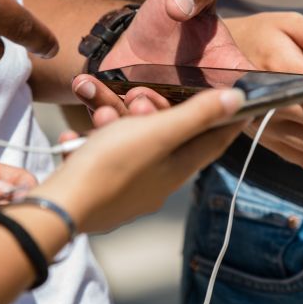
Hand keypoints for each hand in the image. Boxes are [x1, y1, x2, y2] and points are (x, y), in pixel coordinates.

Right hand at [33, 88, 247, 233]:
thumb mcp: (159, 132)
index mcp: (177, 170)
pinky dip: (90, 145)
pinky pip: (100, 159)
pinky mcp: (99, 193)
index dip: (228, 122)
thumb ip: (198, 115)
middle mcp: (158, 184)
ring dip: (114, 125)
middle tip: (135, 97)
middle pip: (165, 139)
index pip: (214, 142)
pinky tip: (75, 139)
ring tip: (99, 116)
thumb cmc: (111, 165)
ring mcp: (128, 191)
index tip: (242, 106)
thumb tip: (238, 100)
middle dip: (150, 112)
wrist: (60, 206)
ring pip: (128, 146)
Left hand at [71, 0, 252, 114]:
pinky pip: (115, 118)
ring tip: (113, 100)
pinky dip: (97, 105)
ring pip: (149, 129)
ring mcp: (164, 112)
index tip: (214, 100)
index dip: (232, 104)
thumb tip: (182, 5)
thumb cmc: (174, 8)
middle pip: (189, 122)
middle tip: (144, 100)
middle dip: (166, 118)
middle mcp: (199, 102)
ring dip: (130, 118)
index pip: (241, 94)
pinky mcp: (130, 113)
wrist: (135, 28)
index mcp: (226, 73)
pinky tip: (84, 85)